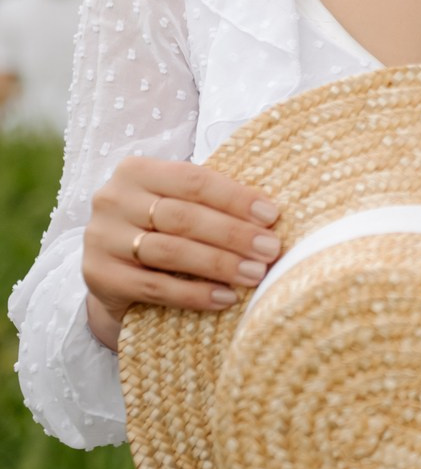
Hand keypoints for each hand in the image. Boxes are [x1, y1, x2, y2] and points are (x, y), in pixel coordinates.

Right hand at [82, 155, 280, 350]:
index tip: (272, 216)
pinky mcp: (99, 276)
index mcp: (136, 170)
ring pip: (170, 251)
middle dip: (234, 234)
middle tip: (270, 250)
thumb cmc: (159, 230)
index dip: (235, 198)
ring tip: (255, 274)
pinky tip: (225, 298)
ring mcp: (101, 238)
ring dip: (219, 264)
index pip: (194, 179)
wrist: (113, 273)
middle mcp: (112, 199)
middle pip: (184, 216)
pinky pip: (155, 286)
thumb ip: (210, 202)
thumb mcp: (177, 204)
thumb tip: (270, 215)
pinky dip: (194, 294)